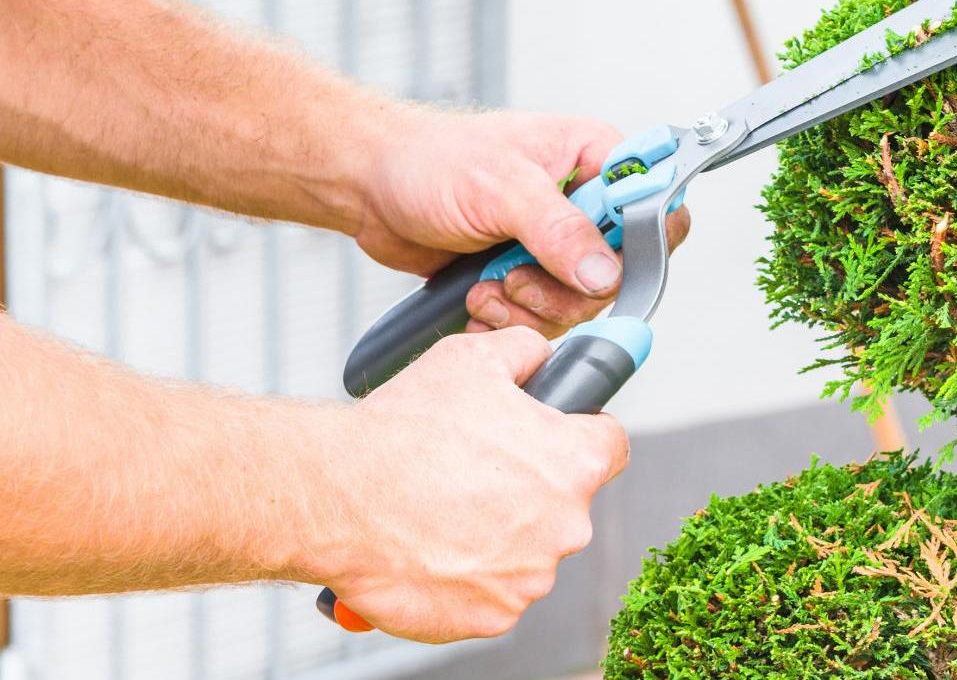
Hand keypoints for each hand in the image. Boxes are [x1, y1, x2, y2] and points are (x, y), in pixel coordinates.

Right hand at [309, 327, 628, 641]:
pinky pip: (491, 595)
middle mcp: (566, 524)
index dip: (582, 434)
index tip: (554, 437)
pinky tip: (431, 549)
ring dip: (496, 536)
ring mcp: (530, 577)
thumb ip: (525, 351)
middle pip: (564, 503)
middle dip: (527, 490)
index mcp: (573, 462)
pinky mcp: (493, 616)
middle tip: (472, 474)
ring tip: (441, 512)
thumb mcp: (471, 358)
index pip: (610, 445)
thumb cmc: (401, 432)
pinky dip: (466, 579)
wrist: (336, 498)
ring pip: (527, 552)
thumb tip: (542, 355)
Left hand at [356, 110, 689, 335]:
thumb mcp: (500, 187)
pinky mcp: (531, 274)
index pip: (655, 204)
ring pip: (581, 302)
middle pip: (618, 270)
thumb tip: (605, 273)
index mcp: (595, 158)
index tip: (600, 266)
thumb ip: (558, 230)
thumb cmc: (431, 162)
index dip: (638, 242)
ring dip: (530, 306)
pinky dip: (509, 318)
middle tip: (517, 278)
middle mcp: (584, 202)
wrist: (373, 189)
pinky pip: (546, 316)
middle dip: (564, 288)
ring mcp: (557, 242)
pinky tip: (478, 296)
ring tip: (488, 285)